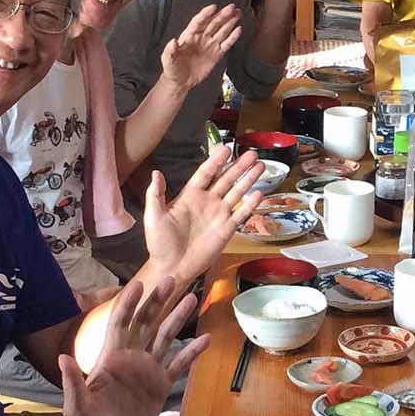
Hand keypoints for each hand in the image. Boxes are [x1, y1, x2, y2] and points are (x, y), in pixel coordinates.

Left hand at [61, 278, 207, 415]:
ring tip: (192, 299)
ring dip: (177, 319)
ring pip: (164, 338)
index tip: (139, 284)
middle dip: (157, 301)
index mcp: (109, 359)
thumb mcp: (76, 407)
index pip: (119, 324)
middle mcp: (130, 359)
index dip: (128, 304)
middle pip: (145, 323)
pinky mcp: (160, 386)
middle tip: (172, 279)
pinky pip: (178, 365)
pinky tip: (206, 339)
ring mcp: (147, 371)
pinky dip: (192, 352)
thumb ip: (72, 383)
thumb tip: (62, 357)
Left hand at [141, 144, 265, 283]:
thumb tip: (156, 173)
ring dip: (248, 179)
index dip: (216, 161)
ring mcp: (218, 215)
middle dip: (239, 166)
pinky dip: (250, 204)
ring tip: (260, 166)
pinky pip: (241, 214)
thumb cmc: (159, 243)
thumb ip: (155, 194)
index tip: (226, 148)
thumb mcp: (153, 217)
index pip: (206, 173)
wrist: (171, 267)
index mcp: (190, 196)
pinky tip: (259, 194)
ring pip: (237, 193)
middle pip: (226, 179)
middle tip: (251, 154)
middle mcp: (207, 202)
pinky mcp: (226, 230)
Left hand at [159, 2, 243, 92]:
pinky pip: (226, 44)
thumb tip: (173, 41)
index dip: (206, 14)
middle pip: (213, 23)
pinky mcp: (216, 54)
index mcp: (189, 36)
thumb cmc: (172, 68)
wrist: (179, 81)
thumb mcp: (167, 60)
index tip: (213, 7)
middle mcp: (201, 38)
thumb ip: (170, 50)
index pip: (198, 22)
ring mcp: (209, 45)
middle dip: (222, 15)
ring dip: (230, 22)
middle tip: (231, 7)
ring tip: (237, 13)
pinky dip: (232, 37)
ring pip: (221, 31)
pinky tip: (238, 30)